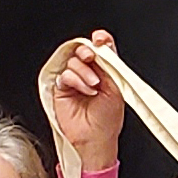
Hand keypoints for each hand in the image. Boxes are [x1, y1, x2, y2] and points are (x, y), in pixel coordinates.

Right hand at [51, 29, 124, 171]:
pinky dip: (75, 80)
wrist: (95, 138)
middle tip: (92, 58)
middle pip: (82, 50)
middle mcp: (88, 74)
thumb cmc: (108, 119)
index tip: (100, 38)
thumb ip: (109, 65)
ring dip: (83, 71)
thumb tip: (104, 45)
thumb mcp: (115, 87)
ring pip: (72, 61)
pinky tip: (85, 91)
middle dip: (87, 51)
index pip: (100, 49)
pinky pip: (64, 74)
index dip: (100, 41)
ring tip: (93, 86)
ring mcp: (74, 81)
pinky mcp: (61, 89)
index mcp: (103, 72)